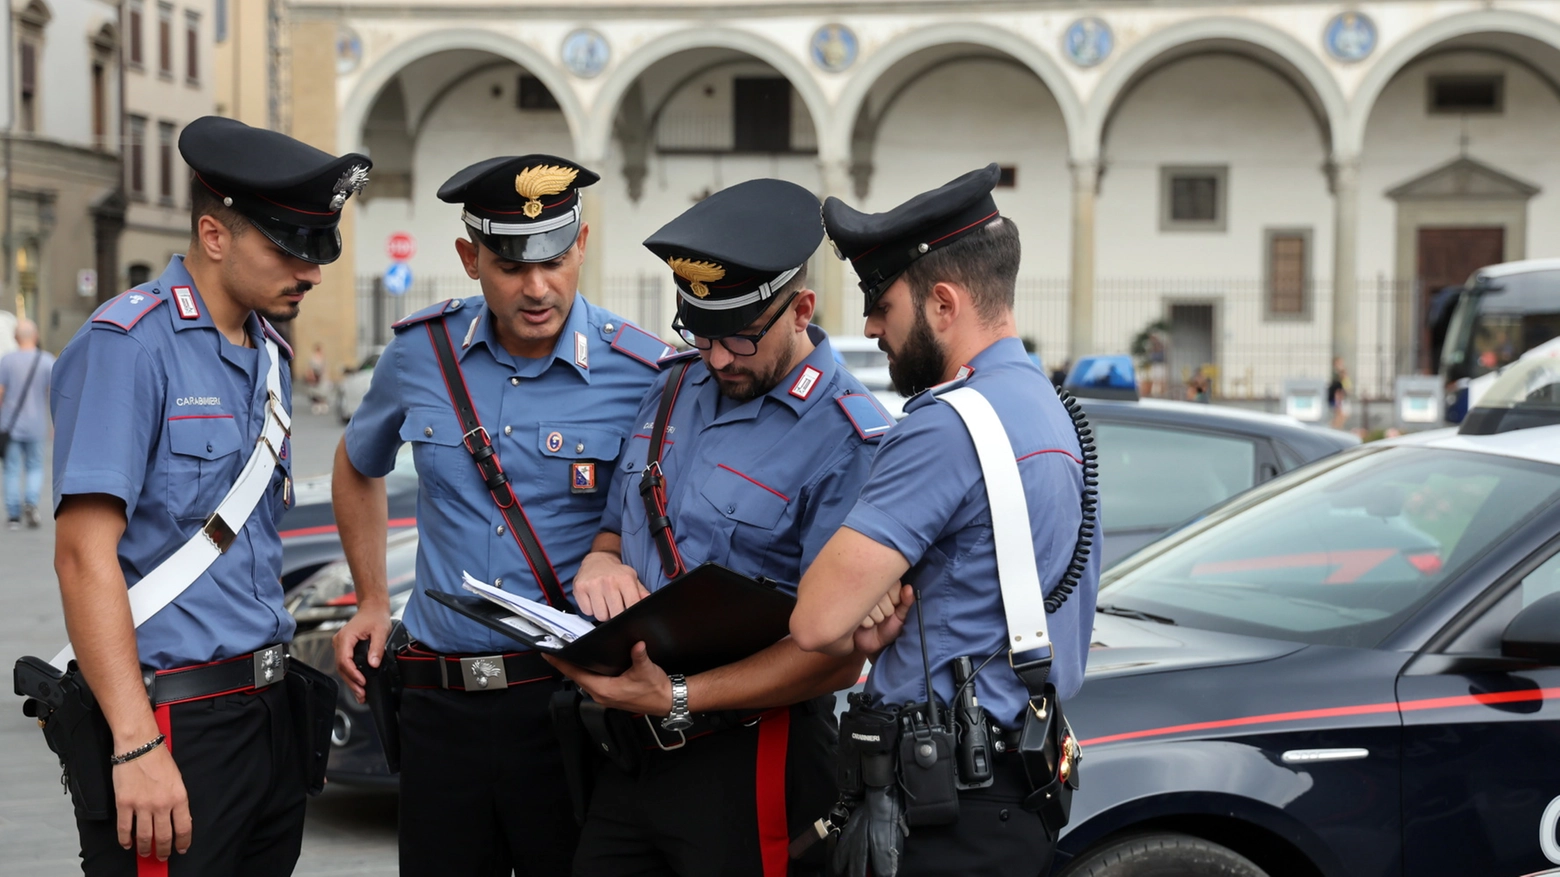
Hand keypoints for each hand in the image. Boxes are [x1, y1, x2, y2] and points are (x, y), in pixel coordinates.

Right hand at [113, 743, 190, 860]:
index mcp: (179, 797)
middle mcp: (162, 804)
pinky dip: (125, 840)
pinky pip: (124, 829)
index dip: (183, 842)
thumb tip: (176, 820)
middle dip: (163, 850)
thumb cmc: (160, 760)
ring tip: (145, 853)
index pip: (184, 828)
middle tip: (162, 856)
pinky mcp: (124, 803)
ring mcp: (142, 805)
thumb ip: (177, 801)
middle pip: (164, 836)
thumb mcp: (178, 780)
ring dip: (145, 848)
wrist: (139, 746)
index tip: (181, 849)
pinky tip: (127, 844)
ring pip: (144, 836)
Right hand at [333, 603, 391, 703]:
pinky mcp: (345, 649)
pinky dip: (352, 675)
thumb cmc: (375, 616)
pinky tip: (358, 684)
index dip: (352, 673)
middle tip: (361, 694)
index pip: (344, 660)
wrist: (372, 608)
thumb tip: (373, 663)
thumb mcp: (380, 631)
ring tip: (360, 694)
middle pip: (341, 667)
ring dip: (351, 681)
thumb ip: (377, 648)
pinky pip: (345, 664)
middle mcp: (339, 642)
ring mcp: (341, 646)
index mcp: (346, 637)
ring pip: (342, 668)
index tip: (362, 682)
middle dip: (351, 682)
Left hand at [544, 642, 673, 714]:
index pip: (577, 674)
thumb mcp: (646, 670)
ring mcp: (605, 696)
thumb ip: (639, 656)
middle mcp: (601, 695)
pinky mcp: (611, 695)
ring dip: (575, 668)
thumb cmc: (655, 689)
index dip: (561, 664)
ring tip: (566, 654)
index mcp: (605, 690)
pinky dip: (586, 672)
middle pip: (577, 677)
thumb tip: (636, 644)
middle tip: (554, 650)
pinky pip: (592, 682)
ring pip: (584, 680)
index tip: (548, 654)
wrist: (667, 700)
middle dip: (565, 664)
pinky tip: (586, 663)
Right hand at [573, 552, 649, 620]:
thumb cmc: (616, 572)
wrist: (597, 560)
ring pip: (600, 615)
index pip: (632, 605)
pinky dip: (591, 610)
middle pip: (615, 615)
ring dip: (603, 613)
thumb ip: (642, 592)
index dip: (630, 614)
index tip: (629, 613)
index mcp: (625, 579)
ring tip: (604, 603)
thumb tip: (649, 602)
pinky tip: (594, 600)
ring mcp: (592, 585)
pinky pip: (587, 612)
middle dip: (616, 614)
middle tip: (615, 606)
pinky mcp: (579, 588)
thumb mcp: (632, 579)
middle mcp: (608, 581)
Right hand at [854, 585, 913, 658]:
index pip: (893, 586)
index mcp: (885, 586)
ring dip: (876, 618)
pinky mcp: (850, 608)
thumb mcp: (901, 616)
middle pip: (882, 596)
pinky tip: (865, 624)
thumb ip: (907, 602)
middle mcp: (871, 589)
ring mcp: (859, 598)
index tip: (894, 606)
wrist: (875, 644)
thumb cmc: (890, 627)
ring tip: (875, 620)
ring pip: (872, 606)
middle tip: (884, 616)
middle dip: (886, 611)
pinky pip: (863, 615)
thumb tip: (909, 588)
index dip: (895, 600)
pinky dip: (867, 623)